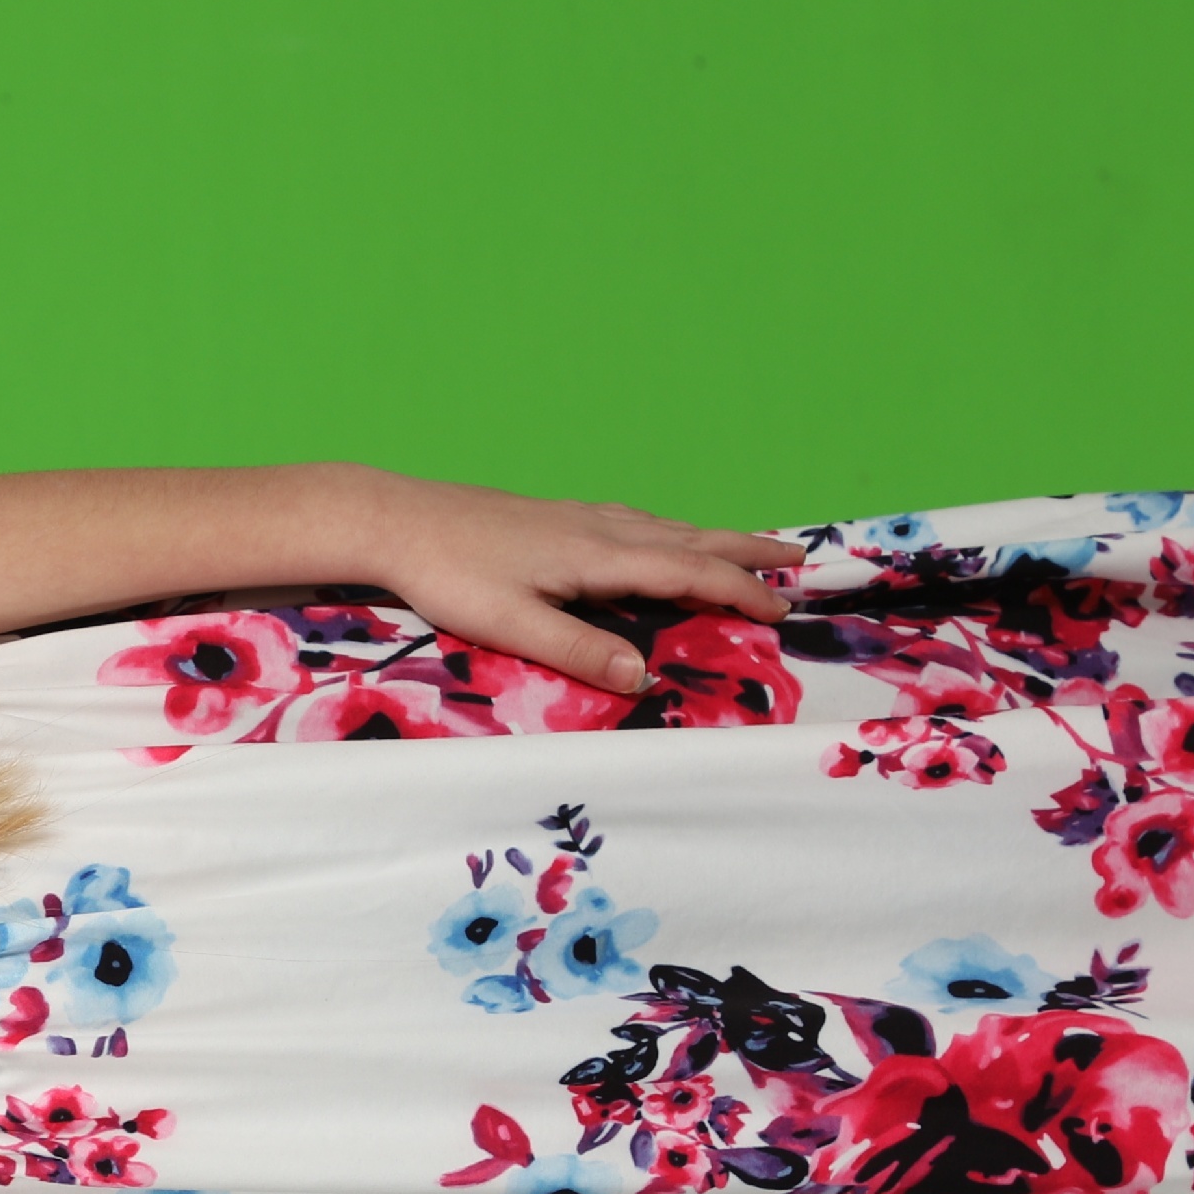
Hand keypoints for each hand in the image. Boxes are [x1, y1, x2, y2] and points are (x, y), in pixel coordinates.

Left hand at [348, 472, 803, 697]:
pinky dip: (667, 530)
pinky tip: (656, 535)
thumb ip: (579, 650)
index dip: (739, 590)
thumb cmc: (449, 574)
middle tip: (797, 561)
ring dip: (711, 538)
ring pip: (663, 526)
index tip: (780, 611)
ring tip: (747, 547)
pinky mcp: (552, 516)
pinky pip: (632, 521)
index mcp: (598, 556)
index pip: (688, 572)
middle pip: (689, 538)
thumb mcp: (512, 623)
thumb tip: (642, 677)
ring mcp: (576, 517)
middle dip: (745, 551)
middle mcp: (598, 529)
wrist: (395, 519)